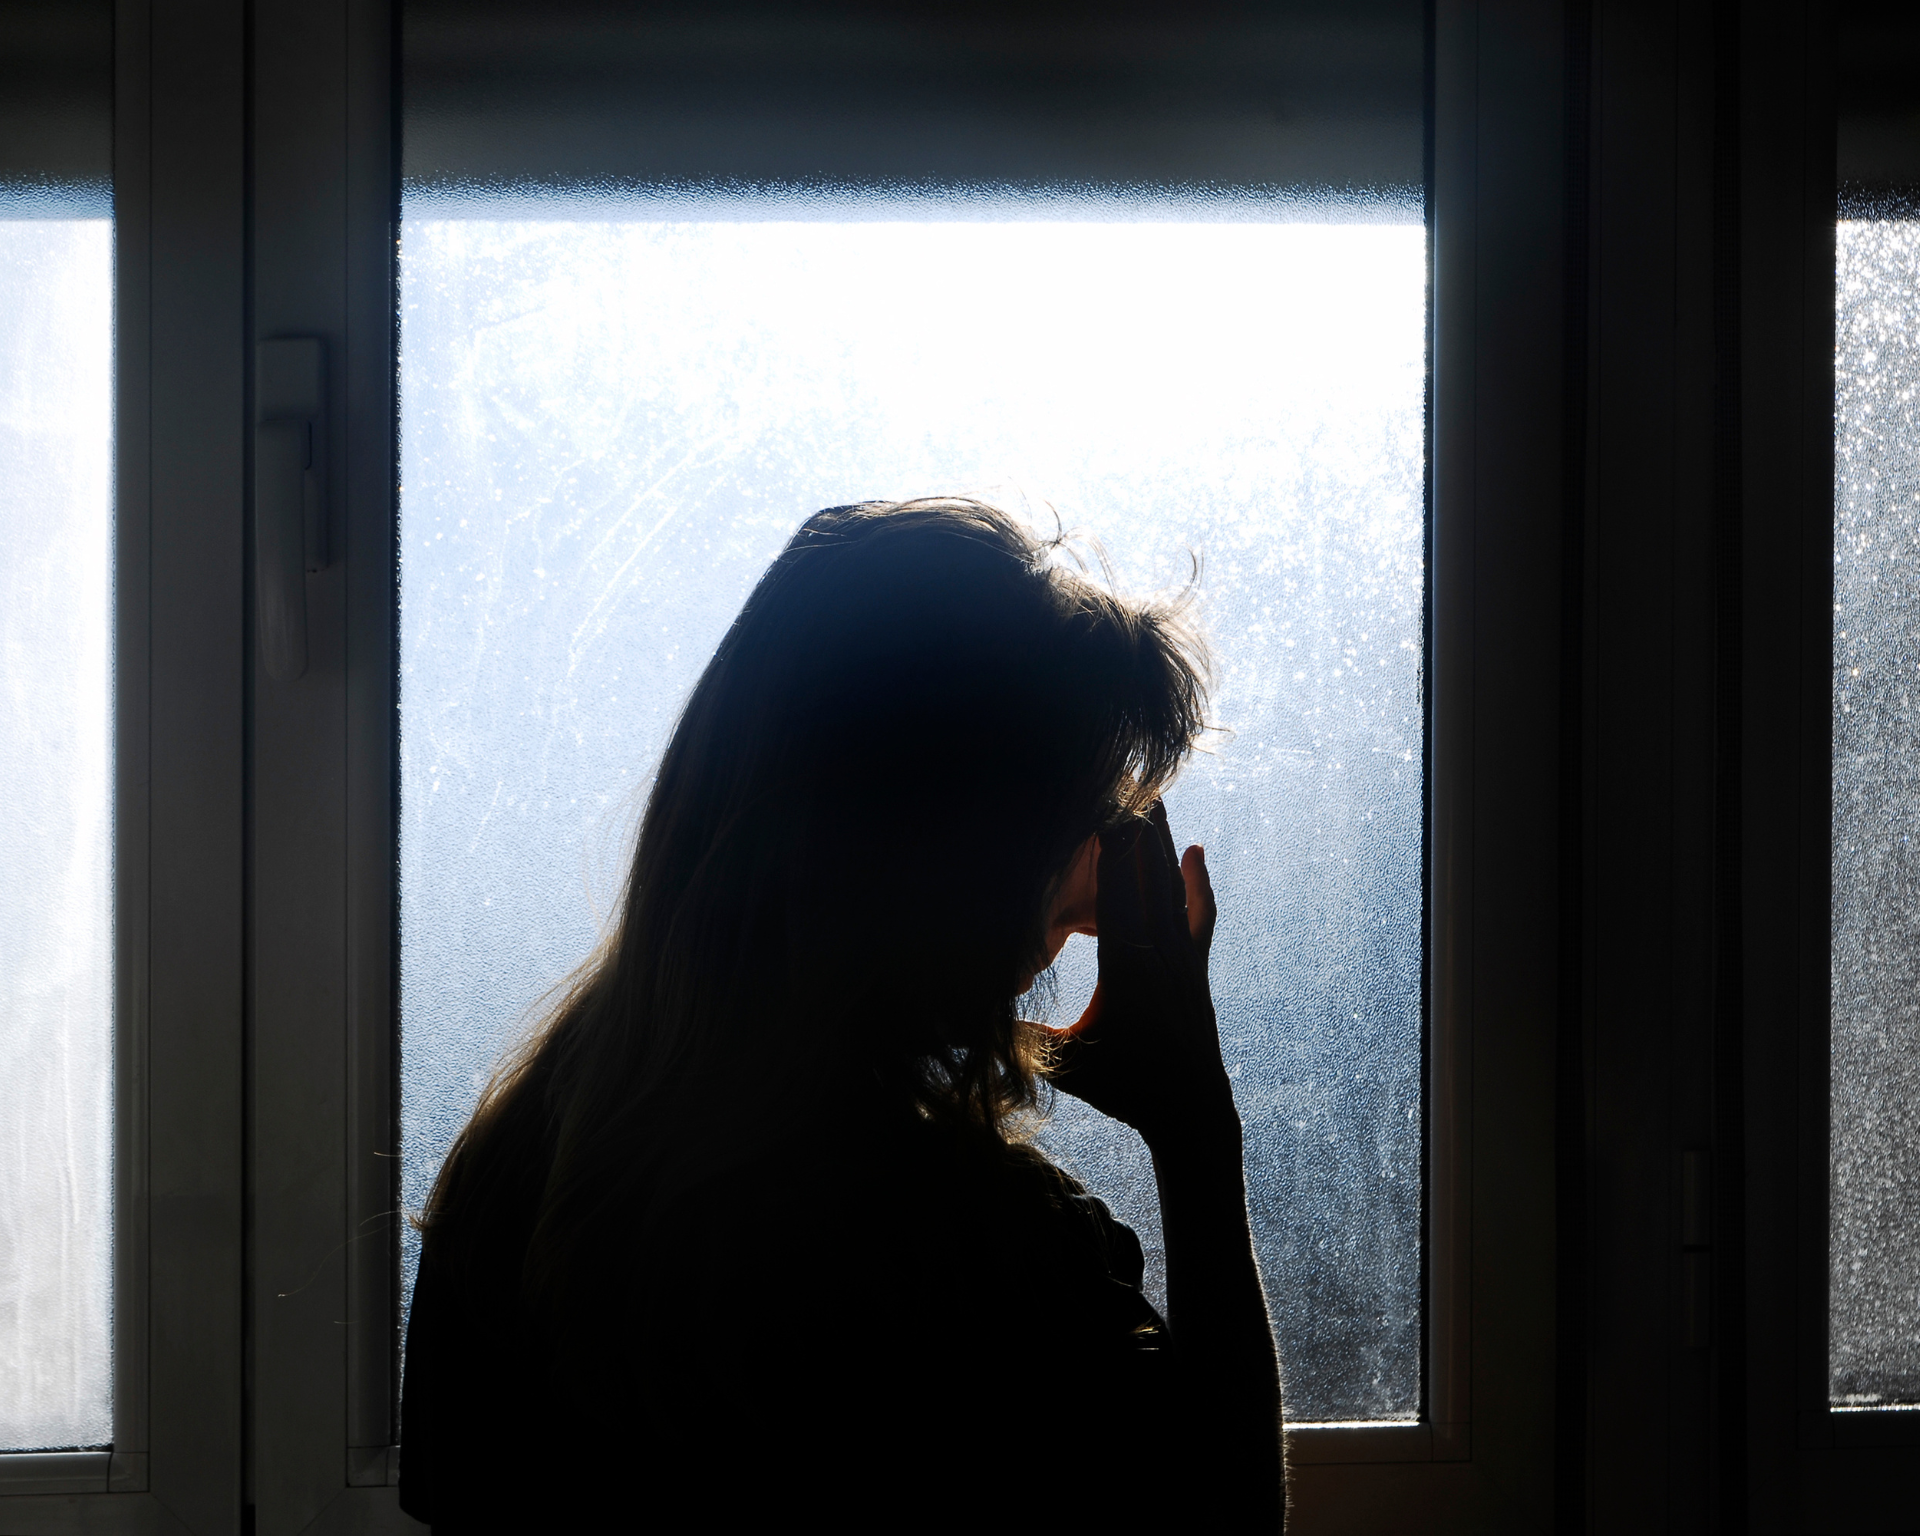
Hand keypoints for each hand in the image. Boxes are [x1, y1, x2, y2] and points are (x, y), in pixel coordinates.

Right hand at [1049, 801, 1236, 1151]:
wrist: (1192, 1114)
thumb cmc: (1123, 1091)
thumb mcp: (1066, 1064)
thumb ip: (1019, 1038)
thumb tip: (954, 1025)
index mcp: (1126, 971)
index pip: (1115, 895)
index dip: (1110, 848)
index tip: (1101, 803)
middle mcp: (1159, 955)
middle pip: (1147, 875)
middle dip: (1135, 824)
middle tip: (1126, 774)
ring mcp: (1183, 959)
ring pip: (1173, 886)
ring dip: (1162, 839)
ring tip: (1154, 793)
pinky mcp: (1197, 969)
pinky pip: (1200, 914)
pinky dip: (1198, 881)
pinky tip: (1195, 852)